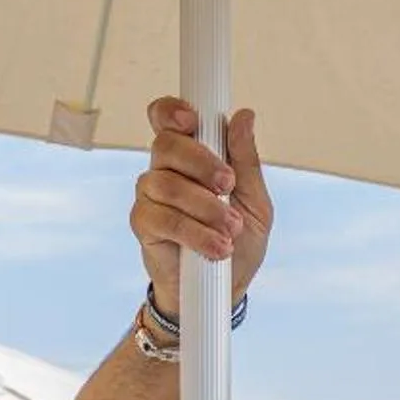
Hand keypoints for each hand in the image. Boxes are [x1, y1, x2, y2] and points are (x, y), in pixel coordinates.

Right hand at [131, 96, 273, 319]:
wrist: (227, 287)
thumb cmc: (239, 239)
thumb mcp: (255, 202)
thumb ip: (246, 162)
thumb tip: (244, 117)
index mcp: (191, 156)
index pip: (167, 118)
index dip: (172, 111)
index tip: (193, 121)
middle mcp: (165, 170)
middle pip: (167, 145)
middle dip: (202, 163)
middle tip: (228, 185)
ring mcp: (150, 196)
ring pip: (166, 184)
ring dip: (205, 207)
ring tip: (230, 230)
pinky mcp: (144, 225)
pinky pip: (161, 218)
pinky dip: (194, 233)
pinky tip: (216, 247)